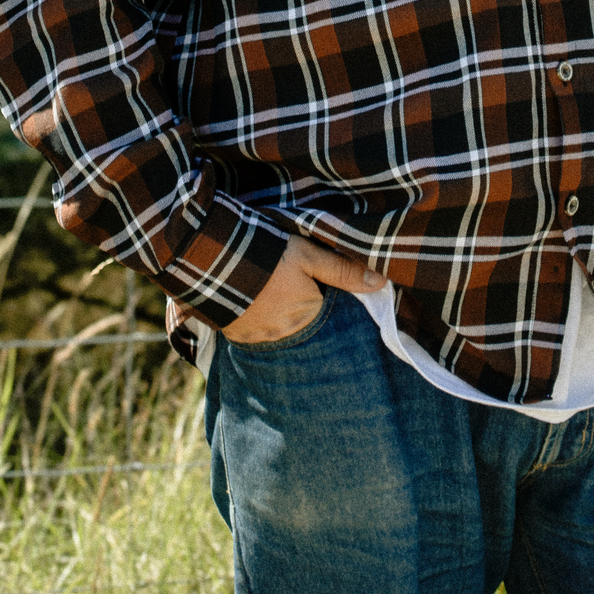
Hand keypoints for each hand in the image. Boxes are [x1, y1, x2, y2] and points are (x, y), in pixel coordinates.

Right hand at [221, 235, 386, 345]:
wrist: (211, 259)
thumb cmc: (267, 254)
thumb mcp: (308, 254)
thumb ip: (343, 269)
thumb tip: (382, 283)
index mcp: (306, 315)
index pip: (326, 310)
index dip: (324, 292)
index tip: (317, 277)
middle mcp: (284, 334)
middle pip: (302, 322)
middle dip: (300, 305)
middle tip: (288, 280)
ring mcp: (258, 339)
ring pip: (278, 328)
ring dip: (277, 313)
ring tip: (271, 288)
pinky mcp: (236, 337)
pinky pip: (255, 332)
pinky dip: (257, 318)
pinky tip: (253, 299)